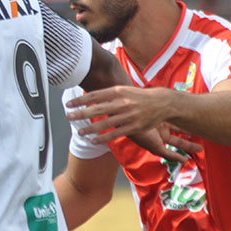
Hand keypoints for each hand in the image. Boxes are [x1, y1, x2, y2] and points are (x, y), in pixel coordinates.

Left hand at [66, 86, 200, 159]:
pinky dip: (103, 138)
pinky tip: (93, 140)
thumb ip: (109, 93)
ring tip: (79, 131)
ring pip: (105, 123)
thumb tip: (90, 96)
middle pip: (97, 109)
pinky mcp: (134, 127)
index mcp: (119, 91)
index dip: (80, 100)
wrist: (162, 103)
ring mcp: (128, 115)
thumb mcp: (125, 89)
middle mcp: (123, 102)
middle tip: (68, 116)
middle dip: (81, 113)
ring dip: (90, 128)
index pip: (95, 95)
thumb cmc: (139, 96)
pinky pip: (116, 133)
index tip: (69, 104)